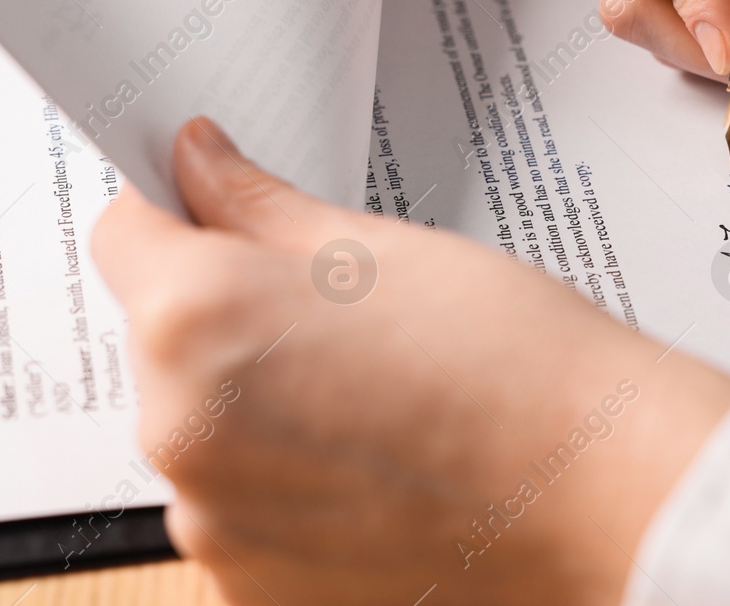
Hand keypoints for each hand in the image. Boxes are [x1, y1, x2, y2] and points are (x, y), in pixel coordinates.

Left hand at [91, 118, 729, 605]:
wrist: (603, 492)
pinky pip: (238, 507)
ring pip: (202, 427)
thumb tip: (197, 165)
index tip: (223, 210)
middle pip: (161, 340)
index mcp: (193, 324)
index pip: (125, 235)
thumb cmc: (510, 364)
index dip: (179, 211)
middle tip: (338, 312)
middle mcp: (178, 434)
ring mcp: (214, 528)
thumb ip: (256, 205)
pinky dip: (283, 482)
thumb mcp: (376, 247)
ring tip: (372, 395)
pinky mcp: (253, 590)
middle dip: (228, 315)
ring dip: (254, 404)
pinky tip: (373, 462)